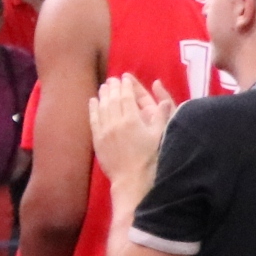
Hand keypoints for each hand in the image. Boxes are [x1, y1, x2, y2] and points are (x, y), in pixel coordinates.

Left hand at [89, 72, 175, 191]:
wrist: (132, 178)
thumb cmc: (150, 158)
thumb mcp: (160, 135)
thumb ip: (161, 116)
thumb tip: (163, 101)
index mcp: (132, 120)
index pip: (127, 97)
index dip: (126, 85)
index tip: (125, 77)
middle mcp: (116, 123)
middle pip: (112, 99)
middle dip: (113, 87)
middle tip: (113, 78)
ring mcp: (104, 131)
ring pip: (102, 108)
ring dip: (103, 95)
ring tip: (104, 86)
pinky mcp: (97, 139)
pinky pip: (93, 119)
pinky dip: (93, 108)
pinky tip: (93, 101)